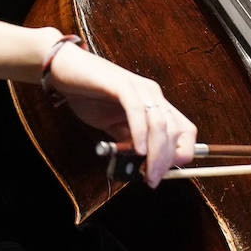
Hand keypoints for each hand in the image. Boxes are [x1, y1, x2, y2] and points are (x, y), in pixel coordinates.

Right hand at [44, 41, 197, 186]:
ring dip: (156, 153)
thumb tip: (141, 166)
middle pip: (175, 131)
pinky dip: (140, 133)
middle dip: (167, 160)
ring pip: (159, 124)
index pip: (185, 130)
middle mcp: (152, 94)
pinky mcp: (121, 84)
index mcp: (155, 103)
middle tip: (153, 180)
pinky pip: (136, 110)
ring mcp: (138, 88)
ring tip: (148, 173)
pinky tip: (138, 150)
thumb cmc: (89, 96)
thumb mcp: (113, 126)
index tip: (167, 173)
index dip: (182, 153)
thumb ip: (128, 142)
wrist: (66, 69)